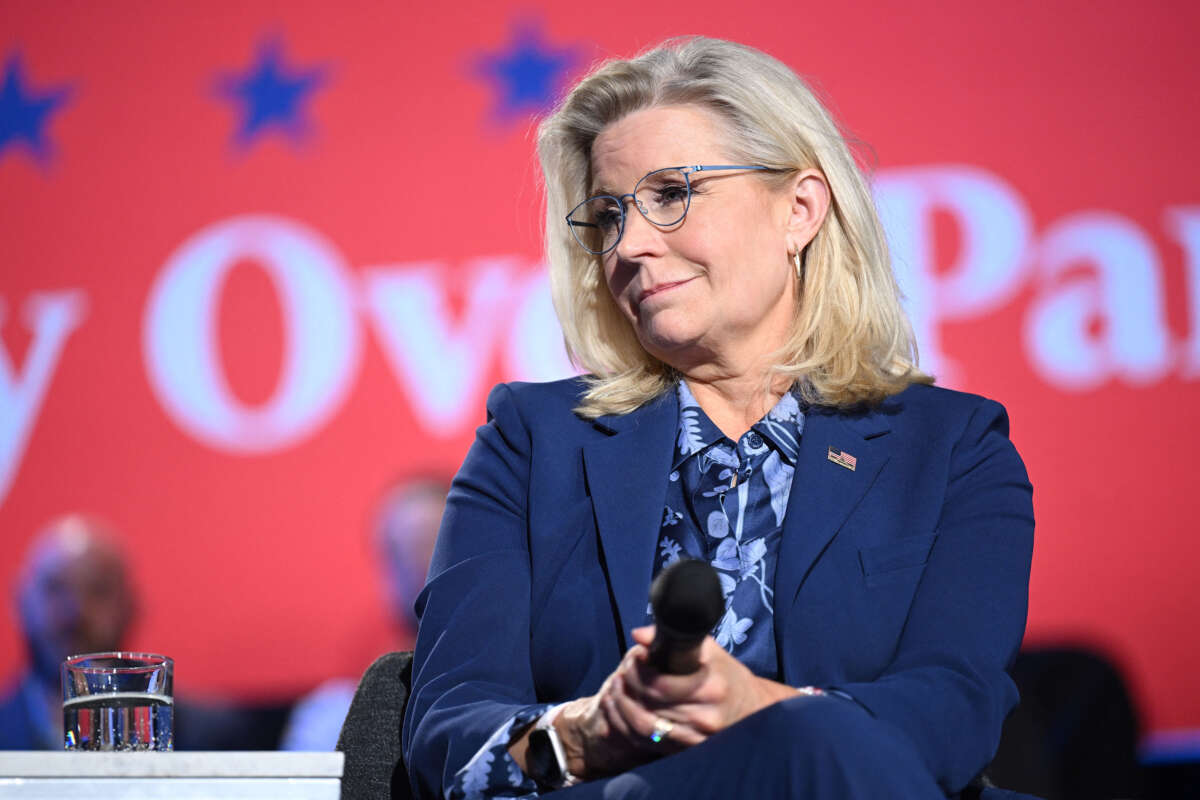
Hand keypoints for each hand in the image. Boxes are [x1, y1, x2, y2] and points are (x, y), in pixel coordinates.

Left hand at [616, 625, 797, 739]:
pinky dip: (627, 727)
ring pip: (643, 728)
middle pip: (648, 705)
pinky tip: (621, 711)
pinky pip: (646, 743)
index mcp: (711, 688)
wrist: (752, 712)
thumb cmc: (728, 676)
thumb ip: (675, 639)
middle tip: (620, 672)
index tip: (633, 657)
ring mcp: (694, 739)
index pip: (659, 684)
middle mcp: (703, 717)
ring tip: (614, 690)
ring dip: (621, 708)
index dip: (638, 670)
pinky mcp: (685, 751)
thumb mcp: (711, 651)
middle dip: (627, 686)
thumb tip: (638, 635)